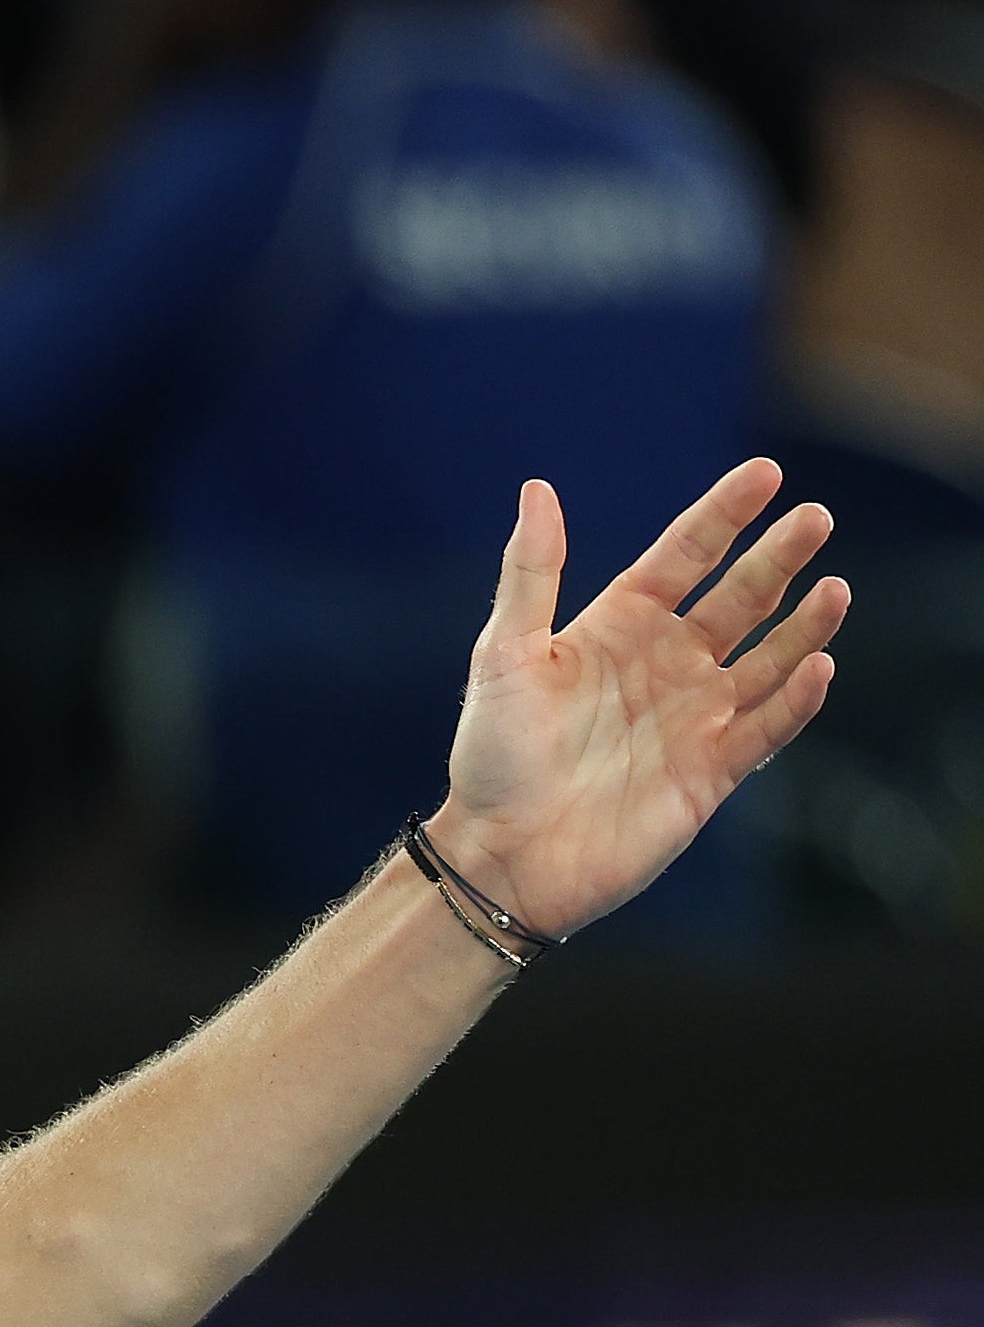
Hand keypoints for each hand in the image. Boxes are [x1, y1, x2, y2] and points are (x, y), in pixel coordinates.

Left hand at [431, 463, 846, 937]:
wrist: (501, 854)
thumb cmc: (493, 754)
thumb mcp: (504, 655)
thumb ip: (531, 574)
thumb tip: (537, 490)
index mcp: (618, 626)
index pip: (683, 556)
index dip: (723, 516)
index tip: (765, 473)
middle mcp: (665, 664)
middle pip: (738, 599)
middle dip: (777, 558)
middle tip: (816, 516)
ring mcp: (694, 717)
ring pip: (767, 659)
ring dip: (804, 626)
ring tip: (834, 588)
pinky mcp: (712, 771)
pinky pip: (766, 728)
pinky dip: (794, 700)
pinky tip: (817, 667)